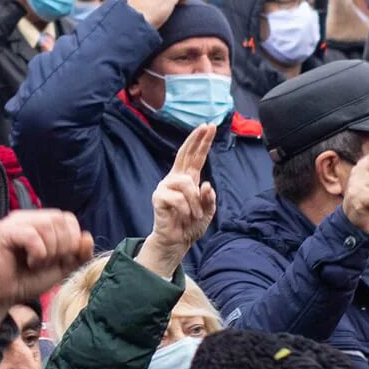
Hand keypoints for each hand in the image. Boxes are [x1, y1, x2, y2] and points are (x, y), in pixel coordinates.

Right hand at [0, 210, 93, 325]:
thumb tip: (87, 237)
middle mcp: (25, 217)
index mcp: (38, 221)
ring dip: (49, 251)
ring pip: (47, 225)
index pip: (67, 218)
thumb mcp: (61, 268)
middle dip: (62, 245)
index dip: (72, 239)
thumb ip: (77, 254)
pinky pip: (32, 235)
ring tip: (37, 264)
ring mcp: (12, 222)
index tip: (61, 259)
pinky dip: (38, 253)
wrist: (3, 297)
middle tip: (48, 263)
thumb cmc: (28, 280)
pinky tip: (30, 263)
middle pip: (59, 219)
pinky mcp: (3, 232)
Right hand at [140, 125, 216, 275]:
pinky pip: (179, 199)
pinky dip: (187, 210)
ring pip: (187, 184)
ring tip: (195, 215)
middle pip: (185, 154)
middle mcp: (176, 179)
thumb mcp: (207, 211)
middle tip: (207, 126)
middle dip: (197, 139)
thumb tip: (206, 184)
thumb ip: (209, 198)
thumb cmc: (190, 225)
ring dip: (195, 202)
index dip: (201, 142)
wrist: (177, 241)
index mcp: (188, 180)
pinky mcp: (159, 197)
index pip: (195, 157)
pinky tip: (184, 216)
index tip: (208, 127)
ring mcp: (166, 187)